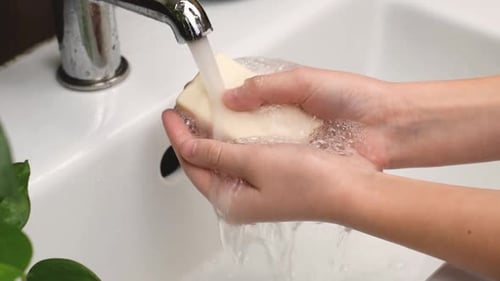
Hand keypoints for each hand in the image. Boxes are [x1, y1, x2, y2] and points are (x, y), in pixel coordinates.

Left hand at [162, 110, 377, 223]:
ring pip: (223, 157)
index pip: (192, 163)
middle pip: (205, 162)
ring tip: (205, 112)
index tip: (172, 113)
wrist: (351, 188)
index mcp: (230, 201)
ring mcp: (256, 189)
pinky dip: (235, 138)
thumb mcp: (255, 162)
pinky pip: (243, 155)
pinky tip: (235, 122)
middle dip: (193, 134)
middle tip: (185, 110)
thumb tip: (189, 146)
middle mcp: (240, 199)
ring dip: (214, 134)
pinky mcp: (271, 178)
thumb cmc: (311, 182)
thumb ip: (218, 153)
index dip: (179, 135)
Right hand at [223, 68, 499, 167]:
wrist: (387, 128)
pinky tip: (234, 162)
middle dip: (216, 124)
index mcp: (281, 93)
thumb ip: (265, 88)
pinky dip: (252, 161)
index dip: (217, 97)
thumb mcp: (304, 82)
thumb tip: (229, 98)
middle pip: (239, 122)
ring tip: (205, 146)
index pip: (239, 94)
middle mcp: (280, 118)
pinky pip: (267, 162)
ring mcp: (287, 141)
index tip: (196, 102)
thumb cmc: (354, 98)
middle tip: (192, 128)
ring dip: (230, 144)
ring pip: (249, 144)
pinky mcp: (295, 161)